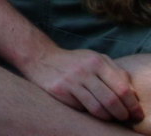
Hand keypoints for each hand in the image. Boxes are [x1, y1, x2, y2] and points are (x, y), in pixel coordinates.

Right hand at [22, 46, 143, 123]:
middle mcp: (84, 70)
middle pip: (112, 100)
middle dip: (122, 114)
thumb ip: (115, 72)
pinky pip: (81, 108)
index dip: (132, 104)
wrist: (40, 57)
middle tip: (123, 118)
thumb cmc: (73, 62)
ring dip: (107, 117)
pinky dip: (89, 112)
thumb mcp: (95, 59)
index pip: (122, 88)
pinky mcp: (59, 90)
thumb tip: (133, 94)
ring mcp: (70, 80)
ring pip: (97, 109)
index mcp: (96, 61)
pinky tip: (89, 109)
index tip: (135, 113)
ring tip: (109, 117)